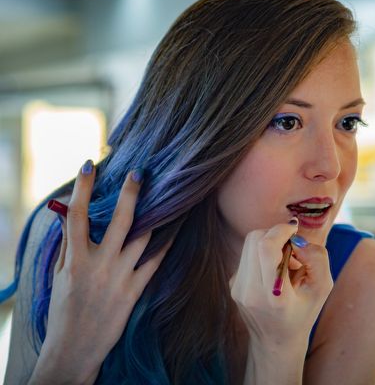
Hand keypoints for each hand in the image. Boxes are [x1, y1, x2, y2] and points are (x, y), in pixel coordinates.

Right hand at [29, 162, 170, 384]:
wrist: (75, 349)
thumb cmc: (63, 311)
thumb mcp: (59, 277)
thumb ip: (66, 245)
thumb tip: (67, 215)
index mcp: (74, 258)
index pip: (76, 215)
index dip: (82, 188)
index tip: (90, 165)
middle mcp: (98, 264)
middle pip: (118, 220)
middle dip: (130, 193)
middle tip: (139, 172)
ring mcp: (119, 276)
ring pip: (143, 237)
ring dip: (155, 215)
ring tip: (166, 195)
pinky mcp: (135, 290)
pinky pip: (155, 261)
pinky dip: (166, 242)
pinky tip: (176, 226)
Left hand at [230, 221, 332, 383]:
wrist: (275, 342)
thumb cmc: (303, 314)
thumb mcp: (322, 288)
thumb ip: (317, 259)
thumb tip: (297, 239)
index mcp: (274, 295)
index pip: (265, 247)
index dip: (280, 230)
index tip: (294, 229)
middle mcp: (250, 291)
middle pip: (254, 239)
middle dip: (276, 234)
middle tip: (292, 248)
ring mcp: (237, 288)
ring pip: (249, 244)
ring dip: (269, 243)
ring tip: (285, 261)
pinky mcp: (233, 284)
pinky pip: (247, 255)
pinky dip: (262, 254)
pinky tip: (274, 271)